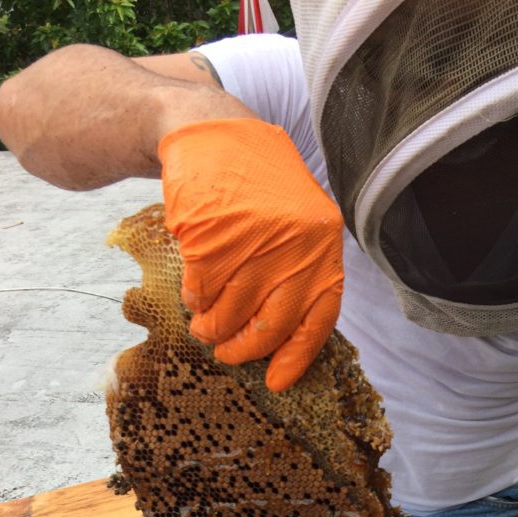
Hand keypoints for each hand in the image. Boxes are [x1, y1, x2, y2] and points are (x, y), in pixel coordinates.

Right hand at [158, 118, 343, 390]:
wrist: (214, 133)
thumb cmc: (257, 188)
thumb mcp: (297, 224)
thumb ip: (298, 274)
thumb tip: (282, 342)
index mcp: (324, 246)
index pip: (317, 318)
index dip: (295, 357)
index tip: (275, 383)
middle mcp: (296, 244)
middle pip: (270, 325)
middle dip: (243, 349)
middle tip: (226, 355)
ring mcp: (254, 239)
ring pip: (230, 313)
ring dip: (212, 329)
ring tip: (204, 327)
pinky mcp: (213, 234)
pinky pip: (201, 291)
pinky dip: (193, 300)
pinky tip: (193, 294)